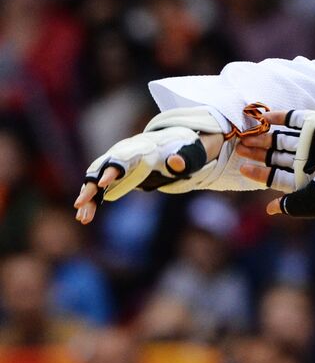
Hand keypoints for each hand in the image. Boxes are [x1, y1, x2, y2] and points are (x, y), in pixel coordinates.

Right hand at [74, 107, 225, 223]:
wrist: (168, 145)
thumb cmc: (178, 150)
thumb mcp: (186, 154)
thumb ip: (182, 159)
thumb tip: (176, 163)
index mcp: (137, 151)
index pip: (121, 160)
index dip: (111, 171)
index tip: (101, 184)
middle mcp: (120, 155)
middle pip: (100, 170)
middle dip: (89, 186)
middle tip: (80, 202)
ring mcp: (114, 166)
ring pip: (94, 181)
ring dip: (87, 198)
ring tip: (82, 218)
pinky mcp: (113, 177)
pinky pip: (98, 190)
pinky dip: (91, 202)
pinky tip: (84, 218)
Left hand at [236, 109, 314, 216]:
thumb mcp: (312, 203)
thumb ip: (290, 206)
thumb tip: (268, 210)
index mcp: (305, 179)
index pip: (277, 176)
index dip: (259, 172)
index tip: (242, 167)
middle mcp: (306, 160)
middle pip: (275, 156)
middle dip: (257, 152)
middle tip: (239, 147)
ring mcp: (310, 141)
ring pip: (280, 138)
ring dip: (263, 136)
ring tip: (245, 134)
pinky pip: (292, 119)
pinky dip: (277, 117)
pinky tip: (262, 119)